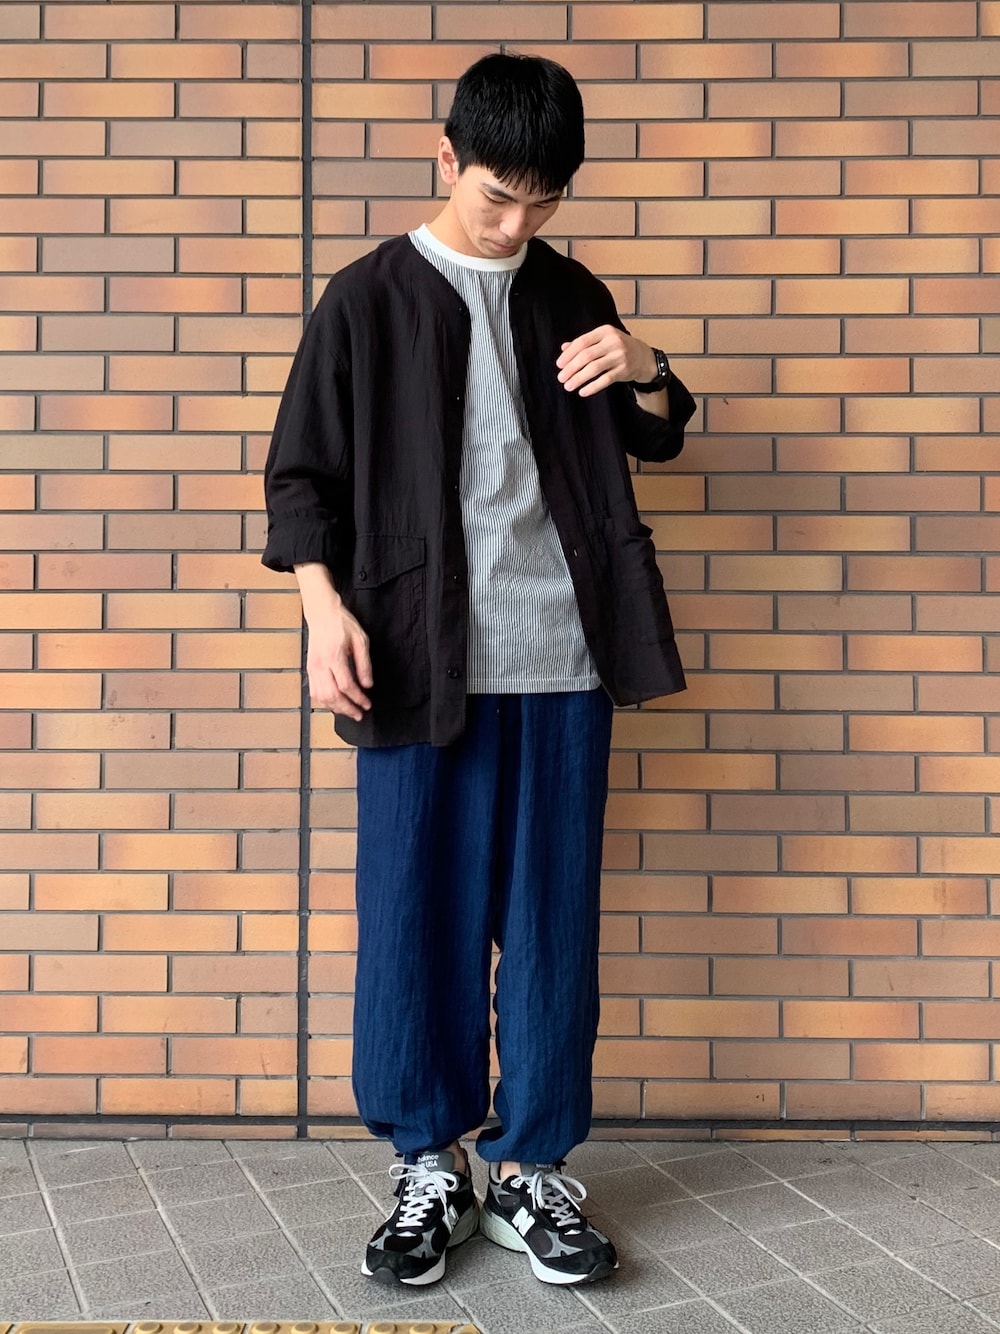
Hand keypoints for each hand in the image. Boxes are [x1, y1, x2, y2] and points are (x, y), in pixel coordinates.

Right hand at [304, 601, 372, 720]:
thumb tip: (367, 685)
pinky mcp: (309, 669)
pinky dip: (324, 702)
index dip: (358, 698)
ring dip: (335, 708)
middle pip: (332, 696)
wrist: (321, 613)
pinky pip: (314, 692)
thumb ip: (364, 664)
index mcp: (334, 656)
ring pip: (321, 697)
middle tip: (359, 715)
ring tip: (348, 711)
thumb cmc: (342, 623)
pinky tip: (334, 705)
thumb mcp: (360, 640)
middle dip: (347, 708)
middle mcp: (320, 665)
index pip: (346, 686)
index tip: (367, 704)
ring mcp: (312, 668)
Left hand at [556, 325, 657, 397]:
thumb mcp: (603, 340)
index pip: (582, 342)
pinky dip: (592, 387)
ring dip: (579, 378)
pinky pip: (605, 380)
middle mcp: (613, 342)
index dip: (569, 354)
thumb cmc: (619, 348)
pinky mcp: (624, 370)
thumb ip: (584, 343)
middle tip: (561, 378)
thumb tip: (563, 348)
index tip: (559, 364)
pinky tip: (583, 392)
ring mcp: (620, 356)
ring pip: (594, 368)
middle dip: (571, 368)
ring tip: (568, 386)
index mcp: (605, 331)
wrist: (644, 357)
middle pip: (587, 356)